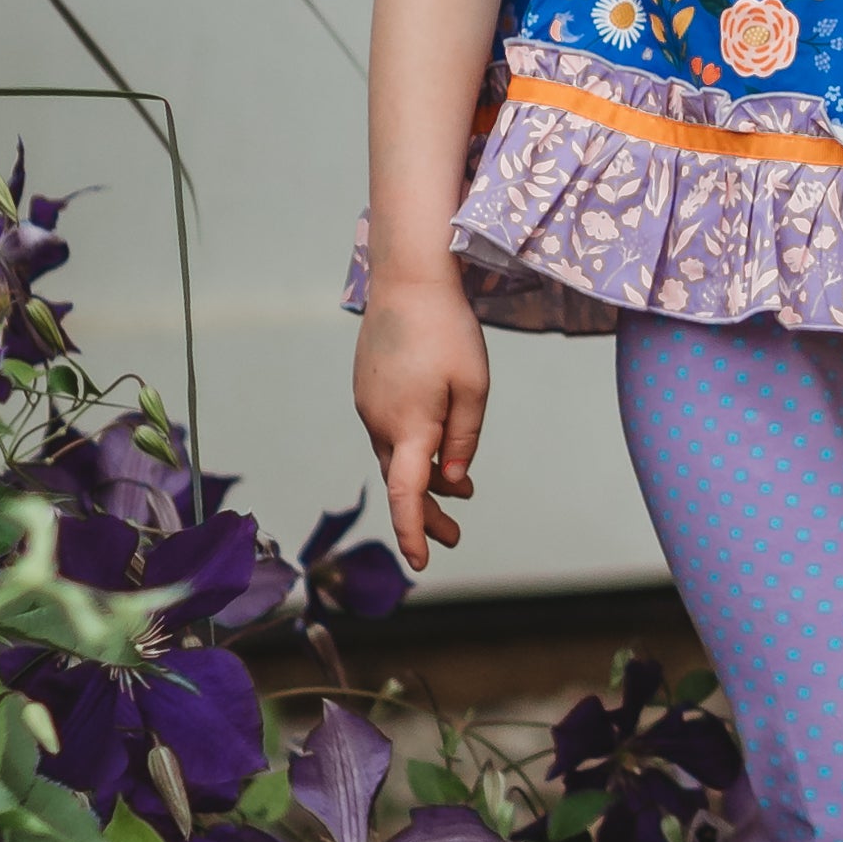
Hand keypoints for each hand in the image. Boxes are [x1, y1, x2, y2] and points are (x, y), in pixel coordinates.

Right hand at [352, 268, 487, 568]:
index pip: (407, 496)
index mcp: (409, 426)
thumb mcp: (474, 387)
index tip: (423, 562)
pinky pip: (390, 432)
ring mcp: (369, 405)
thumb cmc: (449, 330)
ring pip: (395, 457)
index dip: (414, 532)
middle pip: (401, 483)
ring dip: (424, 480)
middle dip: (428, 514)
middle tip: (456, 536)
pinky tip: (436, 448)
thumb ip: (463, 439)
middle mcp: (380, 421)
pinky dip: (412, 450)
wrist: (409, 279)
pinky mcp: (368, 390)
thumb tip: (453, 479)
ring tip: (460, 494)